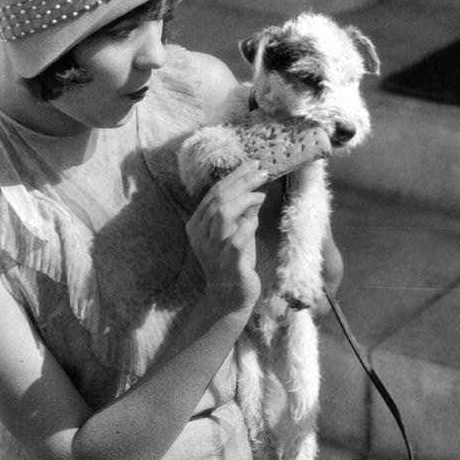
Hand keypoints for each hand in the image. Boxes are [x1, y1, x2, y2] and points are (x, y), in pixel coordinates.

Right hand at [186, 161, 265, 314]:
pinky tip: (256, 219)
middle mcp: (200, 235)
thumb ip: (242, 210)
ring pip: (223, 213)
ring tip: (261, 194)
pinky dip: (248, 225)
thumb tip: (256, 185)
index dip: (234, 176)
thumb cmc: (234, 260)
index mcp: (197, 224)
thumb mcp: (236, 230)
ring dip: (245, 198)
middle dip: (242, 181)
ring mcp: (212, 249)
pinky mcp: (228, 263)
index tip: (253, 164)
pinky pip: (237, 238)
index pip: (214, 193)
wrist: (230, 296)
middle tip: (262, 172)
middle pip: (219, 199)